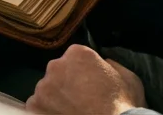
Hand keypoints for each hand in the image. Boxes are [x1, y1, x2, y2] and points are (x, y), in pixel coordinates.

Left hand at [25, 45, 144, 114]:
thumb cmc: (123, 104)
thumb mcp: (128, 77)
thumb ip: (111, 64)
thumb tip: (104, 62)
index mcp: (77, 53)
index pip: (75, 57)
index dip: (83, 71)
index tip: (90, 83)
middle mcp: (55, 65)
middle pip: (58, 72)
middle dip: (67, 83)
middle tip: (81, 99)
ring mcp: (43, 87)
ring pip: (47, 90)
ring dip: (56, 98)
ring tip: (72, 110)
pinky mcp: (34, 106)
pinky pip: (38, 107)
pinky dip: (47, 112)